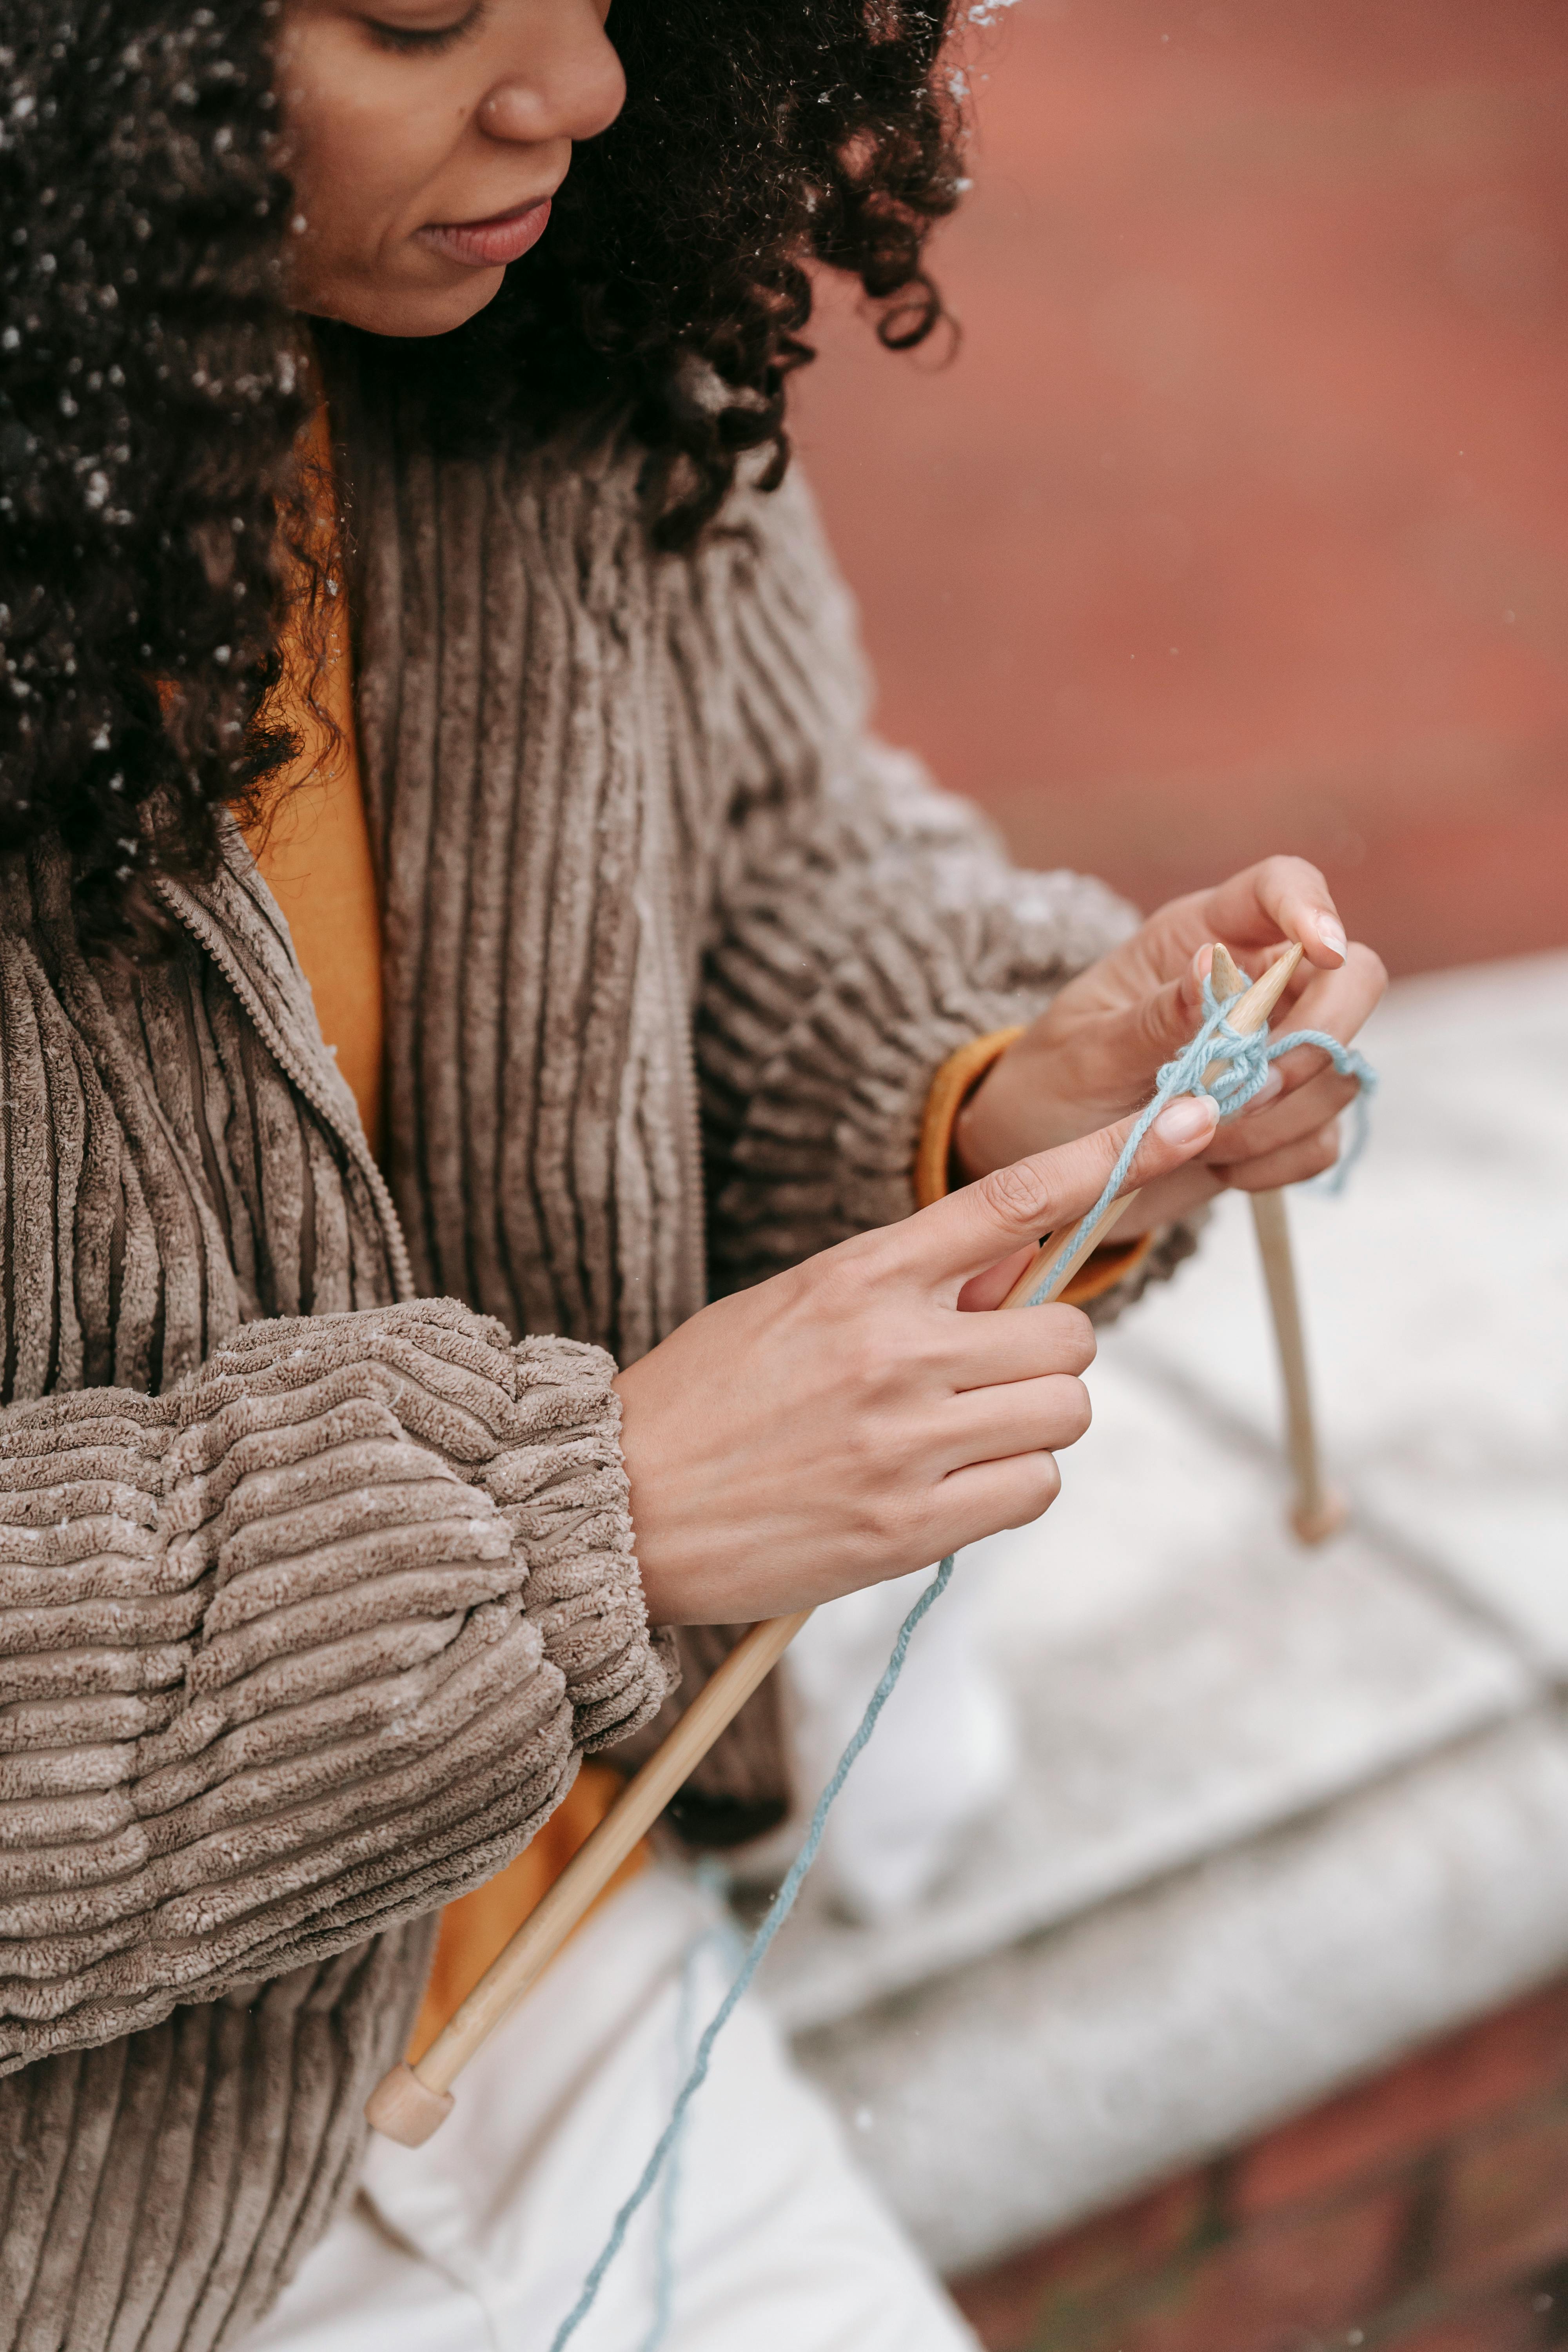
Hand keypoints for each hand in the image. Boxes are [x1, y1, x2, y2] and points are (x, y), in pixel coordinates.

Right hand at [616, 1094, 1219, 1624]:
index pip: (1012, 1199)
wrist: (618, 1503)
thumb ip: (908, 1287)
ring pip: (1063, 1414)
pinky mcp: (910, 1526)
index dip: (1110, 1160)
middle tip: (984, 1377)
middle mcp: (893, 1349)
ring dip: (1031, 1424)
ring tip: (957, 1438)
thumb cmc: (708, 1399)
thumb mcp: (796, 1306)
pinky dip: (1009, 1487)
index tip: (1187, 1122)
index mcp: (861, 1276)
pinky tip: (946, 1490)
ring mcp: (905, 1440)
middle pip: (1069, 1335)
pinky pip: (1033, 1488)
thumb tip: (1015, 1276)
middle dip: (1045, 1357)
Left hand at [954, 857, 1386, 1233]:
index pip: (1283, 887)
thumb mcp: (1085, 1051)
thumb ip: (1151, 1019)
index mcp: (1201, 938)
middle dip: (1317, 1039)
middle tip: (1246, 1089)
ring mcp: (1280, 1053)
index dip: (1314, 908)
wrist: (1042, 1156)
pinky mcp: (1285, 1118)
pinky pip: (1320, 1139)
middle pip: (1354, 979)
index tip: (1323, 949)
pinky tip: (1212, 1163)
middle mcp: (1257, 987)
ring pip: (1340, 1072)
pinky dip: (1272, 1162)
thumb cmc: (1053, 1082)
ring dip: (1277, 1118)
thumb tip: (1207, 969)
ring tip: (1196, 1137)